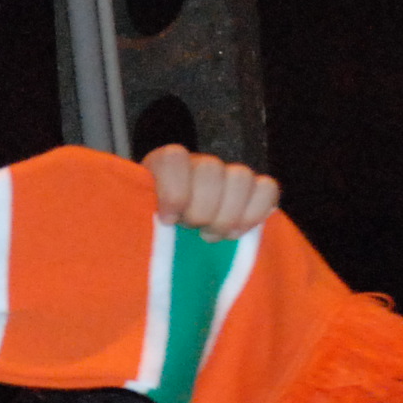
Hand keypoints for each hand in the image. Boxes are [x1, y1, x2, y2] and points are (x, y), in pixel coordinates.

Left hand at [144, 144, 279, 241]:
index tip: (168, 219)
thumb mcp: (135, 224)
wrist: (174, 245)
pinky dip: (255, 212)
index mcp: (163, 165)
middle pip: (210, 169)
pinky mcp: (254, 190)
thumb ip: (137, 216)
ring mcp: (228, 175)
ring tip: (210, 236)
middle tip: (192, 229)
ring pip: (240, 177)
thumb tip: (152, 222)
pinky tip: (238, 232)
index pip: (173, 157)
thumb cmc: (149, 233)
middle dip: (201, 209)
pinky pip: (267, 188)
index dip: (174, 189)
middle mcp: (197, 165)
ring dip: (227, 214)